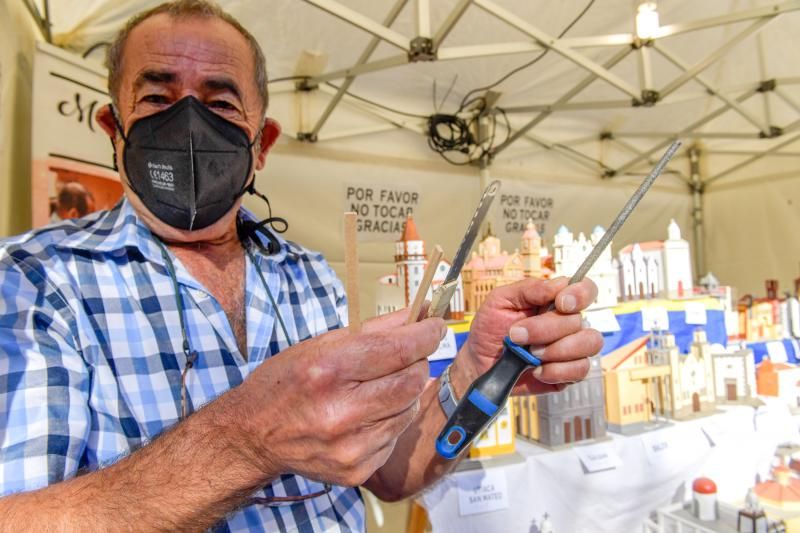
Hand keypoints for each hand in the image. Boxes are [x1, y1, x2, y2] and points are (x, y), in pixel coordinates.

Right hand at [233, 311, 444, 486]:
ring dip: (403, 393)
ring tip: (377, 387)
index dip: (426, 335)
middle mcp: (340, 411)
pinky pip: (394, 437)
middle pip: (412, 381)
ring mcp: (350, 446)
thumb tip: (418, 313)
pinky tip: (366, 415)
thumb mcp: (322, 344)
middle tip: (408, 356)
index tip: (436, 326)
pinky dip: (390, 421)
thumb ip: (375, 330)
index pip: (398, 349)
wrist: (253, 435)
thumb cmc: (287, 382)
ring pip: (408, 410)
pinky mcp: (356, 470)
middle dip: (418, 362)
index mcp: (328, 370)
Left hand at [452, 277, 602, 394]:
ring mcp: (572, 349)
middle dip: (545, 329)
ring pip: (589, 344)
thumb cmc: (489, 329)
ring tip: (531, 354)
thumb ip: (528, 288)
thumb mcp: (500, 301)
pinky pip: (580, 370)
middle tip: (517, 335)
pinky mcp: (569, 372)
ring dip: (556, 350)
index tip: (561, 304)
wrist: (480, 363)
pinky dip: (556, 371)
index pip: (585, 289)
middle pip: (578, 321)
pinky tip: (537, 370)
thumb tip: (557, 285)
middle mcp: (568, 323)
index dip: (579, 294)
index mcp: (554, 301)